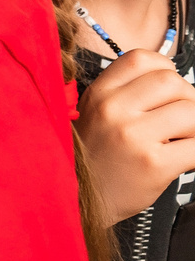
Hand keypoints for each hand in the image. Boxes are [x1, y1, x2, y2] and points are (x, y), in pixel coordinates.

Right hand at [80, 50, 194, 222]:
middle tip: (181, 121)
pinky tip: (186, 157)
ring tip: (182, 140)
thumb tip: (174, 83)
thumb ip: (124, 95)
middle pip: (173, 82)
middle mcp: (113, 110)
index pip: (143, 59)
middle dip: (187, 100)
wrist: (77, 202)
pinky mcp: (154, 164)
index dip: (166, 70)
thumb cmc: (90, 161)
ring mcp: (133, 136)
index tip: (169, 89)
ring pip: (191, 111)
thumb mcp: (92, 115)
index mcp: (99, 94)